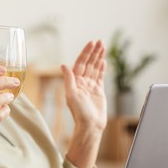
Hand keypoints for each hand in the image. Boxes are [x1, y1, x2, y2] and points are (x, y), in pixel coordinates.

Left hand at [61, 40, 106, 167]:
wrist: (90, 126)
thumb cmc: (80, 113)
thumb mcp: (72, 95)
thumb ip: (69, 80)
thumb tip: (63, 65)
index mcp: (74, 82)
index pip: (80, 63)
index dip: (85, 53)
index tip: (91, 44)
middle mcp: (82, 83)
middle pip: (88, 63)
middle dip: (93, 52)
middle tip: (99, 41)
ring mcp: (90, 86)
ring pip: (94, 68)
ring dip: (98, 57)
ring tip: (103, 46)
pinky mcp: (98, 91)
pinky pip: (100, 76)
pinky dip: (102, 68)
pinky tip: (103, 60)